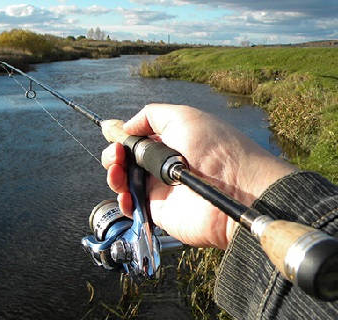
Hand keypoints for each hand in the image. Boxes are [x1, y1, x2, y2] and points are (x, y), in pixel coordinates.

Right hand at [102, 104, 295, 248]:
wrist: (237, 190)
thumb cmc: (216, 149)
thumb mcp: (183, 116)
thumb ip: (150, 116)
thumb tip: (126, 126)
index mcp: (170, 140)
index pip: (137, 138)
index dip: (122, 136)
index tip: (111, 134)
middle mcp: (163, 164)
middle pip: (126, 159)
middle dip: (114, 154)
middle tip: (116, 153)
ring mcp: (160, 188)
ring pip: (124, 181)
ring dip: (113, 174)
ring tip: (117, 170)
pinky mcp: (158, 211)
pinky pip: (131, 207)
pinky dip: (122, 200)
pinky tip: (125, 193)